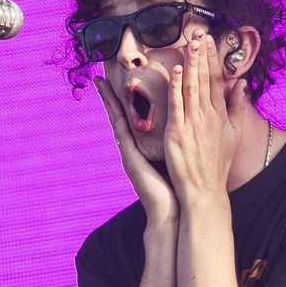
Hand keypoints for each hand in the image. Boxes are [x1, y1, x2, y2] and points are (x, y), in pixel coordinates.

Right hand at [95, 77, 178, 225]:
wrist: (172, 212)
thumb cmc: (177, 187)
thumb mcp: (177, 159)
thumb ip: (177, 144)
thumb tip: (187, 130)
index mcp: (144, 146)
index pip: (134, 116)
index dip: (127, 99)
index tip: (123, 82)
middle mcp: (133, 146)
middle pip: (121, 114)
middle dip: (110, 94)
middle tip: (101, 74)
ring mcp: (128, 151)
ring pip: (116, 118)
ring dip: (106, 98)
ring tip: (98, 79)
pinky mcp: (128, 156)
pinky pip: (120, 127)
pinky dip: (112, 111)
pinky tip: (108, 98)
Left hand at [164, 32, 248, 199]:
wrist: (206, 191)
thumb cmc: (216, 165)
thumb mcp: (233, 134)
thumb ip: (236, 107)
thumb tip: (242, 83)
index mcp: (220, 114)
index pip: (217, 80)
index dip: (213, 58)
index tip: (209, 39)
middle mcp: (208, 116)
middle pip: (205, 79)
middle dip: (202, 54)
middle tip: (199, 31)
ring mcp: (193, 124)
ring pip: (192, 87)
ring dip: (191, 64)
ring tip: (190, 43)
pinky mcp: (178, 133)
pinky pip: (178, 105)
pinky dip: (177, 87)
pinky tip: (176, 70)